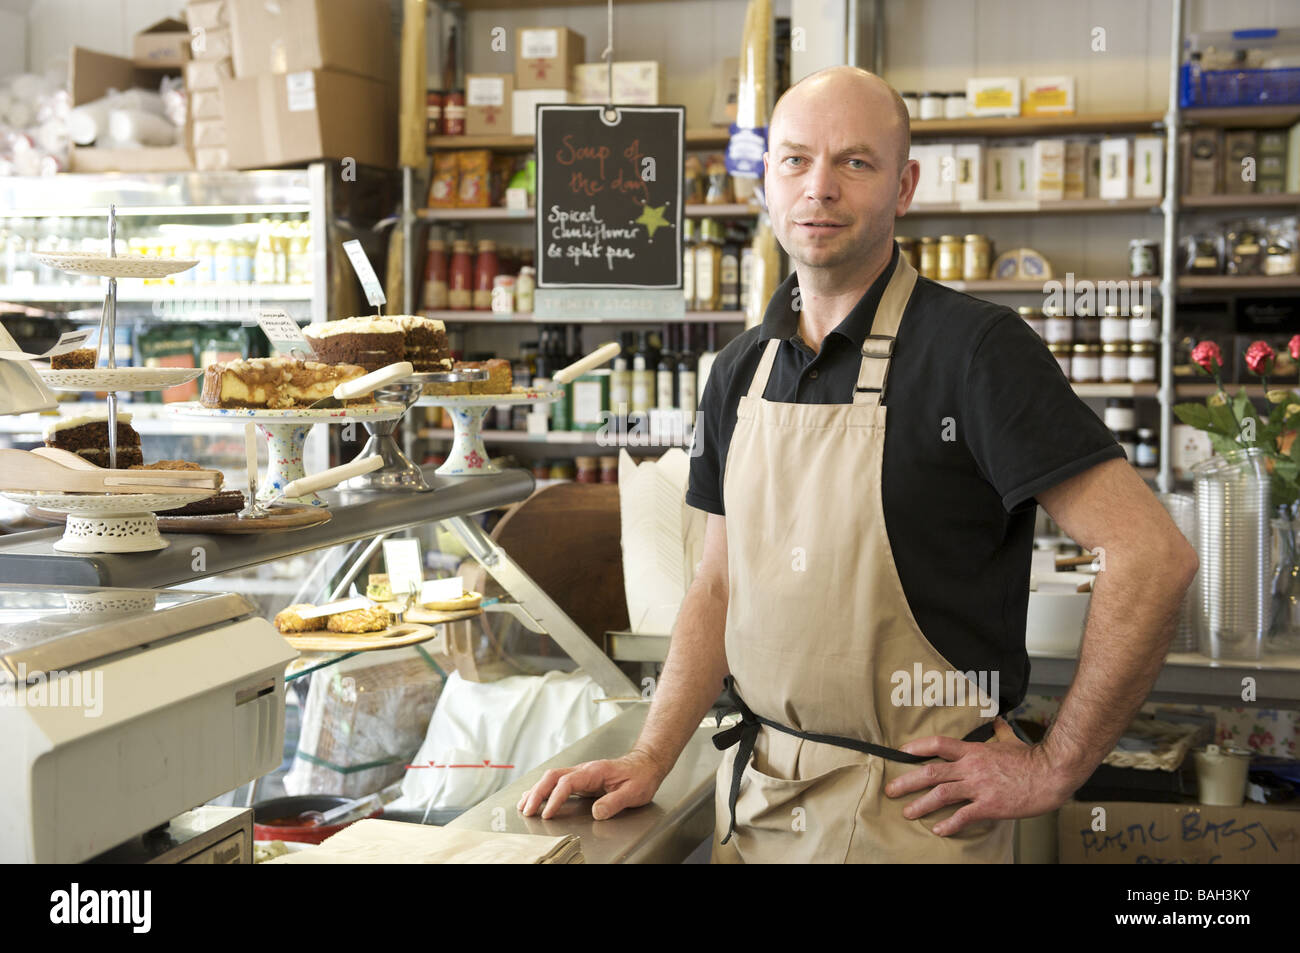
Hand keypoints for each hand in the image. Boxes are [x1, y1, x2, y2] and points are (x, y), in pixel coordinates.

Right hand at [516, 748, 667, 820]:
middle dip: (537, 793)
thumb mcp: (633, 792)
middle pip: (553, 777)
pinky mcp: (581, 779)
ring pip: (552, 778)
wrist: (646, 764)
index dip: (555, 798)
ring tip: (524, 806)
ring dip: (536, 790)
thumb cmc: (640, 777)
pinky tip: (535, 797)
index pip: (567, 783)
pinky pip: (557, 782)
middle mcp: (584, 770)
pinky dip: (543, 789)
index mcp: (594, 771)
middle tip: (528, 811)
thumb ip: (614, 802)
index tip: (548, 814)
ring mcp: (581, 773)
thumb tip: (596, 812)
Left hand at [884, 718, 1068, 834]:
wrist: (1051, 773)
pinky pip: (964, 815)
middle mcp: (972, 767)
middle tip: (891, 789)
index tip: (901, 752)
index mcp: (974, 751)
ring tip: (907, 812)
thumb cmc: (1032, 758)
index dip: (918, 747)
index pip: (939, 744)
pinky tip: (938, 830)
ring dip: (921, 804)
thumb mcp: (1011, 740)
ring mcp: (979, 786)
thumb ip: (999, 731)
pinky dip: (949, 823)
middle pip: (932, 772)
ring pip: (942, 794)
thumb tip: (997, 720)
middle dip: (908, 781)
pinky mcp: (990, 805)